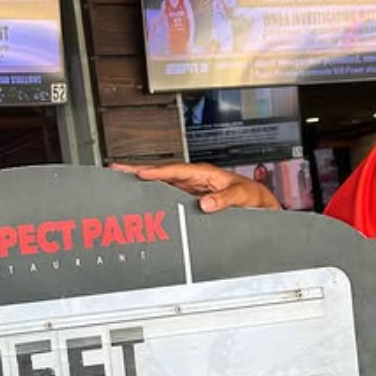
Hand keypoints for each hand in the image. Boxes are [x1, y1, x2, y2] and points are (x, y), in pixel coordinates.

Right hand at [110, 160, 281, 212]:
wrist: (259, 205)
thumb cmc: (252, 197)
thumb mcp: (242, 196)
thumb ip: (225, 199)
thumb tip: (205, 204)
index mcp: (205, 174)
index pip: (176, 170)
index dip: (158, 172)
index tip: (140, 174)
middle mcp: (194, 179)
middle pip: (162, 173)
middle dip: (139, 170)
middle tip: (116, 169)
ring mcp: (190, 189)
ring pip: (161, 183)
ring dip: (141, 181)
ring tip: (119, 179)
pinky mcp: (189, 199)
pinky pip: (167, 194)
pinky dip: (151, 193)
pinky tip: (139, 196)